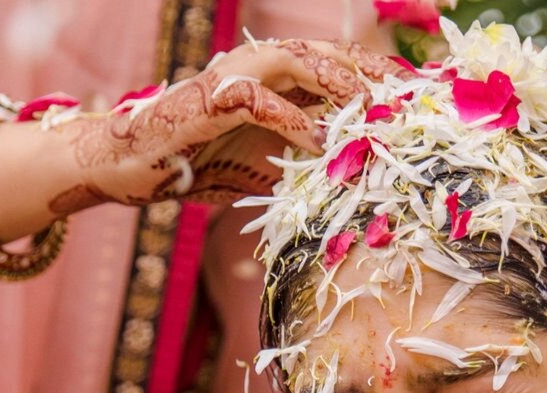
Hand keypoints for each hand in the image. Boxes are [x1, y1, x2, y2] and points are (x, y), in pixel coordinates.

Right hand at [51, 38, 406, 210]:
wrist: (127, 165)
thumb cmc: (193, 164)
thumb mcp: (262, 168)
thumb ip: (301, 166)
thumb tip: (347, 183)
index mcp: (274, 82)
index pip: (336, 70)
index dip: (378, 81)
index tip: (419, 103)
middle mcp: (256, 70)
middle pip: (326, 54)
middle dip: (372, 71)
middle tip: (411, 96)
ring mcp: (231, 80)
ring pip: (295, 61)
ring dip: (338, 81)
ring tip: (372, 106)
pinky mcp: (207, 101)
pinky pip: (256, 100)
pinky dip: (289, 117)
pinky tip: (316, 139)